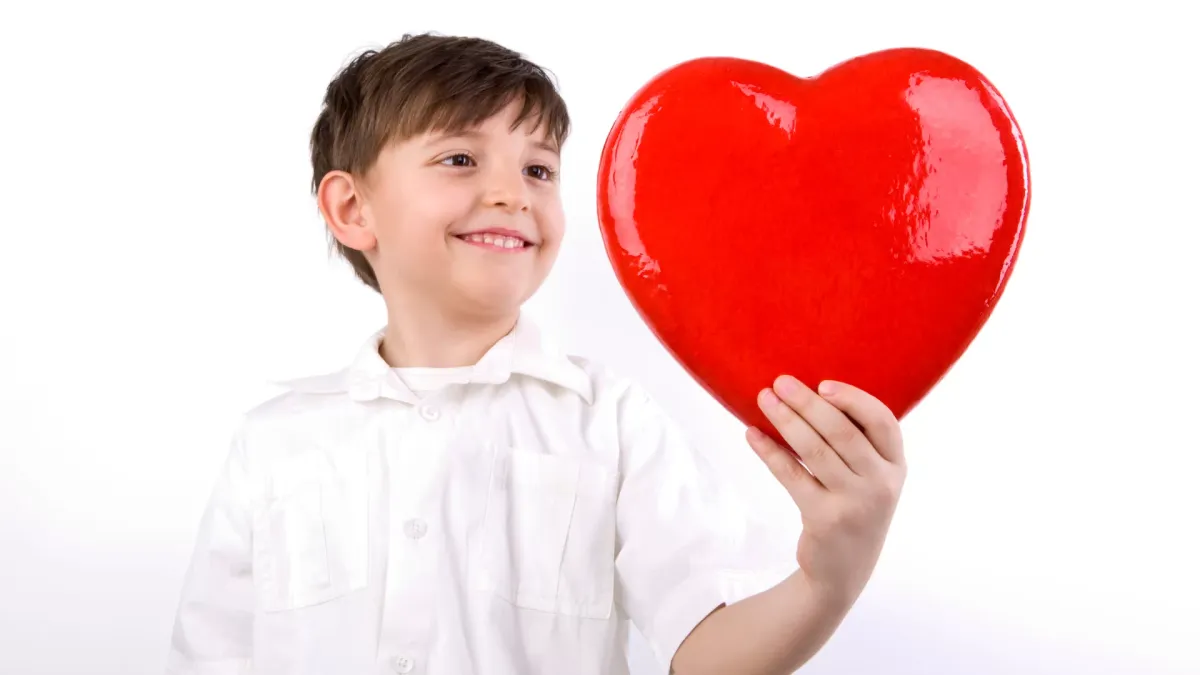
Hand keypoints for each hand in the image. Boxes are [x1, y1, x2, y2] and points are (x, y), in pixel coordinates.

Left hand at [746, 375, 905, 598]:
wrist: (843, 571)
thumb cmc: (853, 508)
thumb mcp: (870, 478)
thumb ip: (858, 443)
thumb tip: (810, 393)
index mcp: (895, 466)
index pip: (882, 422)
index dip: (853, 399)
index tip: (822, 384)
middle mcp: (881, 484)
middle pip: (842, 432)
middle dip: (808, 403)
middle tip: (780, 382)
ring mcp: (854, 503)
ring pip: (815, 450)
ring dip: (786, 420)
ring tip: (764, 399)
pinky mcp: (824, 518)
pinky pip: (792, 475)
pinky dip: (770, 452)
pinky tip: (752, 435)